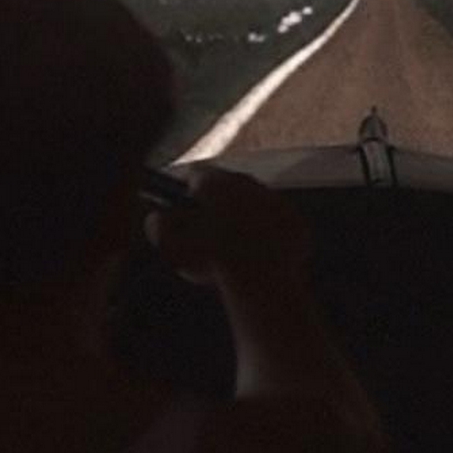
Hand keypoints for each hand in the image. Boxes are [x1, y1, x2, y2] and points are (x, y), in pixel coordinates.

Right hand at [144, 166, 311, 291]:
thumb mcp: (171, 246)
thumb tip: (157, 217)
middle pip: (230, 187)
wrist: (262, 277)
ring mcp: (276, 201)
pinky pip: (280, 224)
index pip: (196, 175)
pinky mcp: (296, 221)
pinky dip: (271, 236)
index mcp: (217, 182)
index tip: (185, 205)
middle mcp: (249, 183)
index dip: (187, 191)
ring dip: (247, 219)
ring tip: (237, 246)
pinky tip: (262, 255)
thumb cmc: (211, 260)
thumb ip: (159, 226)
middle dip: (220, 204)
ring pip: (257, 204)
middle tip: (211, 230)